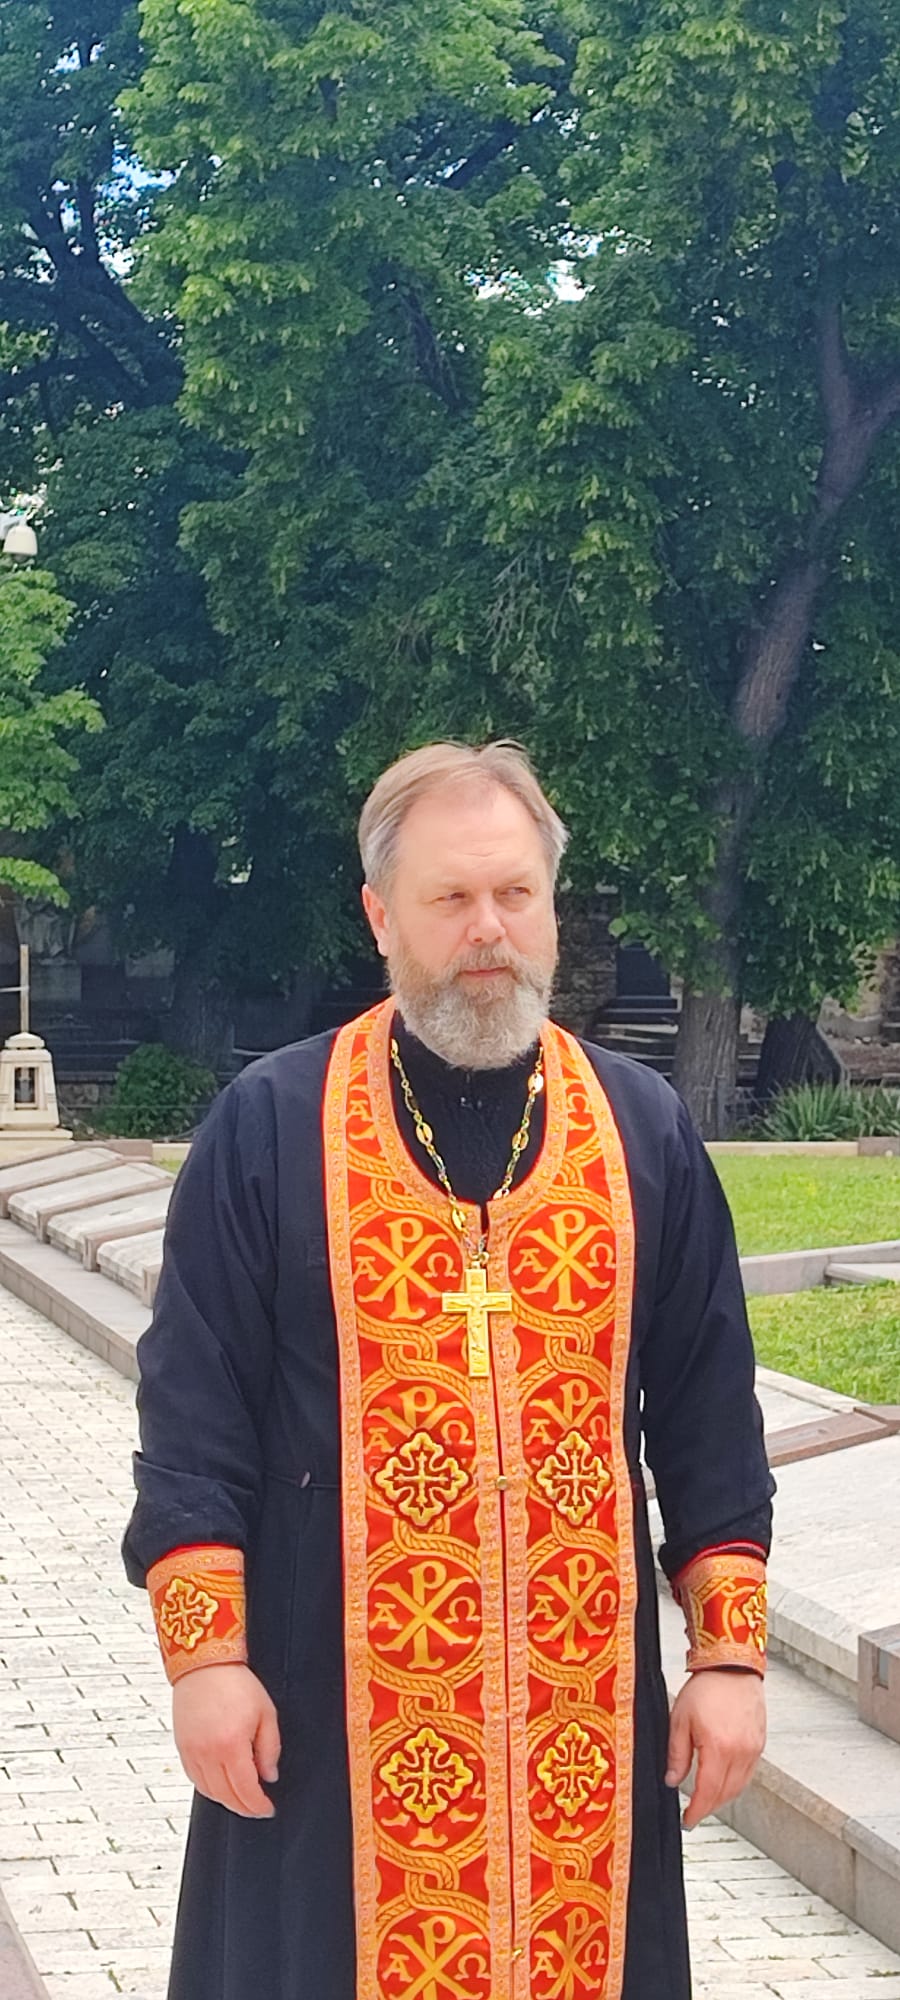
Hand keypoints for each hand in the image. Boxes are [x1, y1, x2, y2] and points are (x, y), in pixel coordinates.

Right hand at [172, 1663, 280, 1818]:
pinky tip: (220, 1785)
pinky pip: (194, 1779)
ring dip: (226, 1800)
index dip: (258, 1806)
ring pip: (209, 1792)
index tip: (267, 1809)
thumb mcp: (266, 1713)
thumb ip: (270, 1748)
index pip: (246, 1790)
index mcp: (231, 1745)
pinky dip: (209, 1788)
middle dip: (244, 1808)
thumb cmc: (236, 1683)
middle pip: (226, 1797)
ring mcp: (192, 1752)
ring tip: (241, 1798)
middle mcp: (208, 1753)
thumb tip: (269, 1776)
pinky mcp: (181, 1747)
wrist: (204, 1665)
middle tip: (257, 1809)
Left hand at [665, 1670, 765, 1830]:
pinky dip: (735, 1783)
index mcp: (719, 1748)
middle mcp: (741, 1753)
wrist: (732, 1665)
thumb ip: (677, 1754)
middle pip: (725, 1795)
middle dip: (708, 1808)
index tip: (687, 1821)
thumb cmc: (706, 1687)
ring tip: (706, 1799)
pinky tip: (723, 1780)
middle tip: (693, 1813)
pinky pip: (748, 1774)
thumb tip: (673, 1781)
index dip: (697, 1812)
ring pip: (739, 1787)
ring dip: (722, 1798)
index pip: (708, 1793)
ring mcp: (753, 1750)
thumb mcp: (680, 1719)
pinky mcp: (760, 1743)